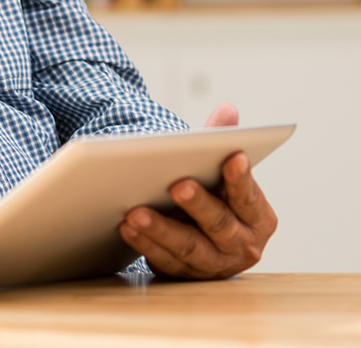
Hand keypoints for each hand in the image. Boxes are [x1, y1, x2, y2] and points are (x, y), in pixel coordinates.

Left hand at [118, 104, 277, 278]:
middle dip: (199, 205)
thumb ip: (221, 140)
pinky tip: (126, 227)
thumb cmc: (213, 194)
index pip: (250, 197)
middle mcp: (242, 245)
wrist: (203, 235)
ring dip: (161, 230)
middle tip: (177, 184)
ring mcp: (214, 264)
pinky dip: (145, 245)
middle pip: (220, 225)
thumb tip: (227, 109)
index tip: (233, 156)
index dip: (241, 178)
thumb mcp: (219, 171)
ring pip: (188, 247)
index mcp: (258, 218)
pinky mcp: (185, 274)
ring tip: (135, 212)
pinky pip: (164, 261)